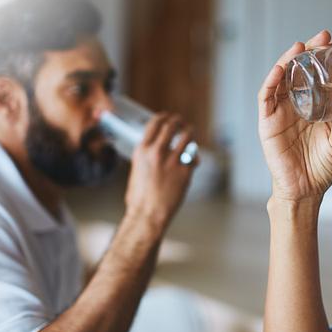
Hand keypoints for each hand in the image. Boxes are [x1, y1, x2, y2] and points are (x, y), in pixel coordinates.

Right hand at [124, 113, 197, 228]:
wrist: (147, 214)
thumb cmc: (140, 197)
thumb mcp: (137, 170)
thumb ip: (147, 157)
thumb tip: (155, 149)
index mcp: (142, 150)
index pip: (154, 123)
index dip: (164, 117)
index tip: (168, 117)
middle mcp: (157, 152)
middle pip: (172, 125)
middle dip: (179, 121)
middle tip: (182, 123)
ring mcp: (172, 161)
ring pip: (187, 136)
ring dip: (190, 132)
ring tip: (191, 133)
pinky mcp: (185, 171)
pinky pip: (194, 157)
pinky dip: (194, 158)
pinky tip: (193, 161)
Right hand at [258, 30, 331, 201]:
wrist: (304, 191)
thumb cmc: (321, 169)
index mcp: (319, 106)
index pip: (325, 76)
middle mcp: (300, 104)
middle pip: (303, 70)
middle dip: (312, 51)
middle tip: (324, 36)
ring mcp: (282, 111)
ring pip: (283, 78)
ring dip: (290, 60)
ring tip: (300, 46)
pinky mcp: (268, 121)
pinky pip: (266, 97)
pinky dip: (271, 81)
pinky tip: (279, 69)